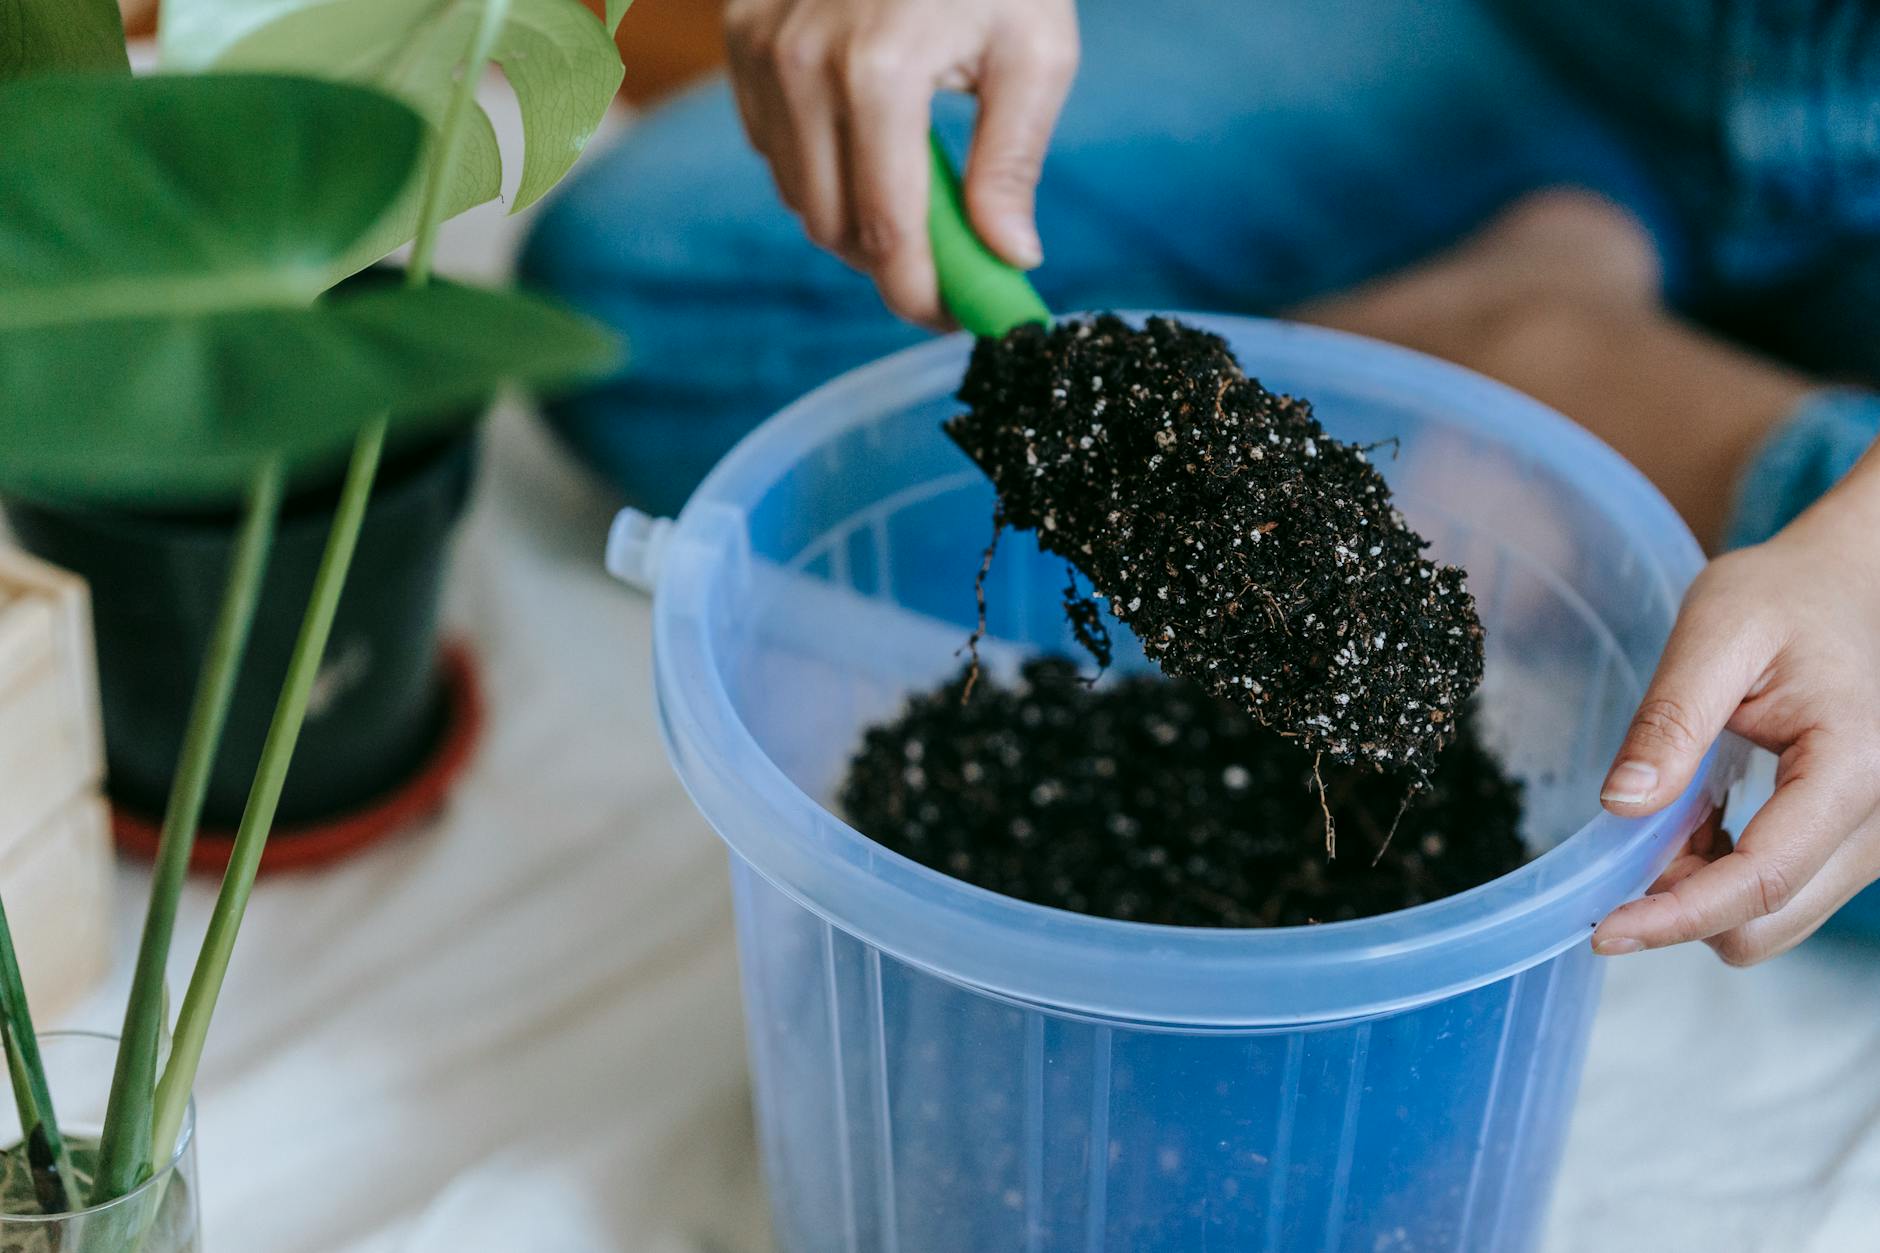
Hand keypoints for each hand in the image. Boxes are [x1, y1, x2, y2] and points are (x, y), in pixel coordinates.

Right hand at [724, 0, 1077, 325]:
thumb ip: (1012, 162)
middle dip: (890, 264)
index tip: (953, 320)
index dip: (918, 296)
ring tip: (914, 195)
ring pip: (797, 195)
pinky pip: (769, 146)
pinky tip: (866, 140)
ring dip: (853, 218)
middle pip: (833, 227)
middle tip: (947, 266)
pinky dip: (818, 166)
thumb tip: (1009, 257)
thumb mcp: (1035, 50)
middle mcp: (801, 65)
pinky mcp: (739, 37)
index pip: (883, 231)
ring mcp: (760, 49)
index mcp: (880, 73)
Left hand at [1592, 444, 1879, 963]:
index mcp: (1855, 767)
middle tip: (1629, 841)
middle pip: (1769, 920)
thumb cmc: (1787, 594)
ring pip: (1776, 917)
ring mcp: (1878, 836)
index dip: (1675, 915)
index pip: (1761, 878)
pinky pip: (1787, 891)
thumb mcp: (1716, 631)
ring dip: (1705, 890)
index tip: (1603, 929)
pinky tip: (1702, 817)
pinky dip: (1729, 874)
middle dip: (1684, 904)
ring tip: (1673, 813)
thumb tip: (1622, 805)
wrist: (1852, 583)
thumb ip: (1671, 721)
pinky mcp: (1859, 838)